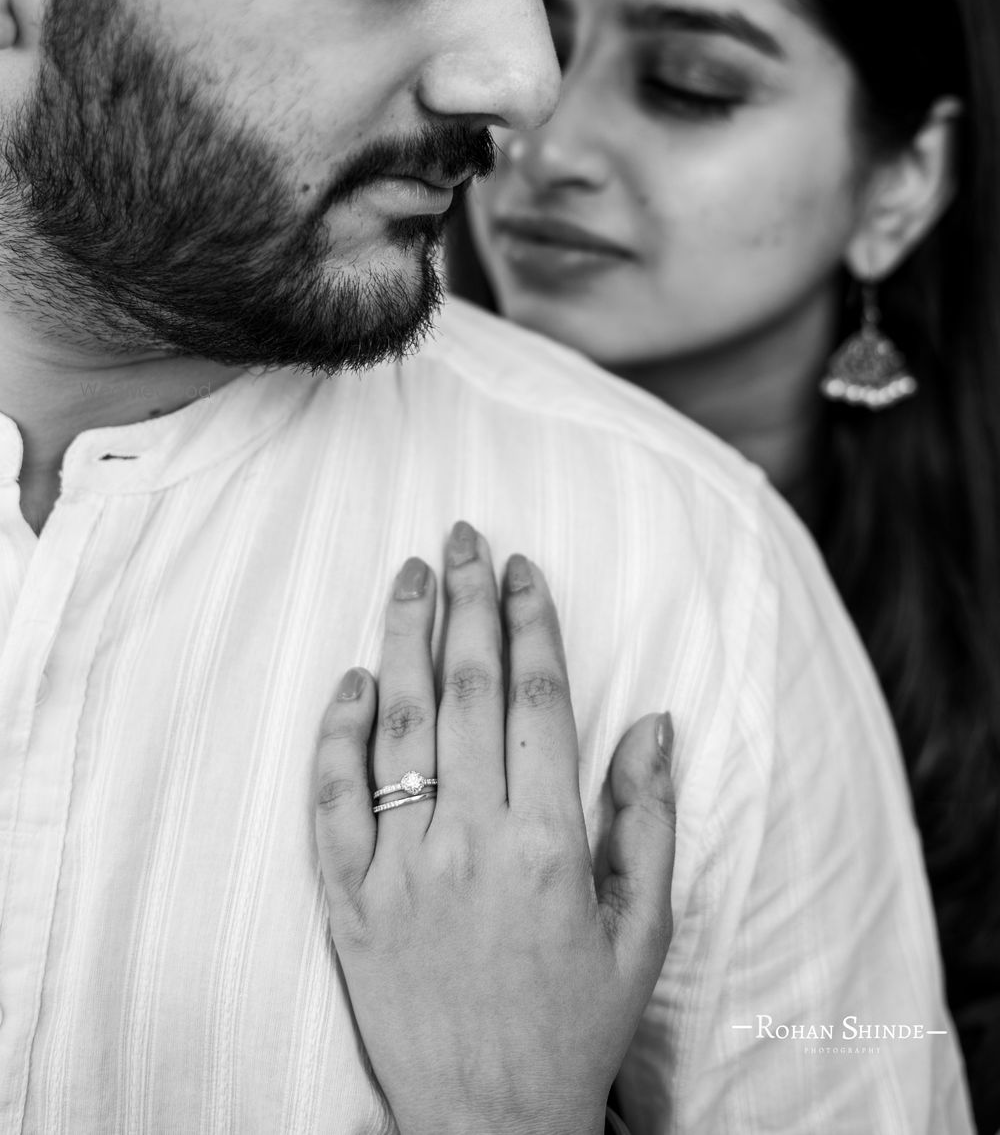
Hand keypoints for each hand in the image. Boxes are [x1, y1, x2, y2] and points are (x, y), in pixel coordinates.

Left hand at [315, 521, 675, 1134]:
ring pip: (399, 727)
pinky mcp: (348, 899)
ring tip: (406, 575)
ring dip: (403, 640)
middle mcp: (471, 844)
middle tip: (461, 537)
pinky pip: (332, 798)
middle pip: (466, 692)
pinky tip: (353, 679)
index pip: (536, 701)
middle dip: (465, 603)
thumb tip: (654, 722)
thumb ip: (648, 821)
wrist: (486, 1127)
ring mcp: (401, 869)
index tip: (522, 568)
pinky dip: (338, 733)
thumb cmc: (574, 1027)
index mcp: (550, 847)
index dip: (530, 624)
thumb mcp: (641, 934)